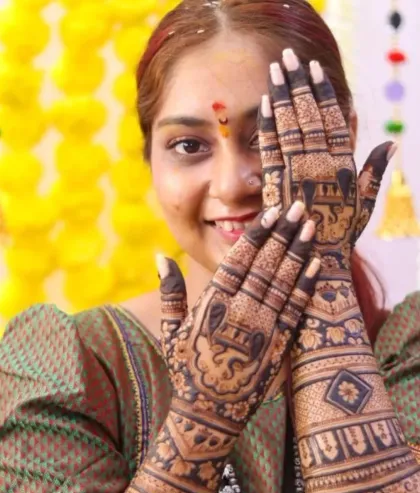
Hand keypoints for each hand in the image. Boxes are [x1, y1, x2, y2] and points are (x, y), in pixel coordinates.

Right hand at [157, 204, 319, 427]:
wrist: (209, 414)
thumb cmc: (186, 369)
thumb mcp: (170, 330)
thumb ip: (170, 291)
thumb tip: (159, 256)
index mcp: (213, 304)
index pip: (238, 260)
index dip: (257, 234)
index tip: (270, 212)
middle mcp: (240, 311)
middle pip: (266, 264)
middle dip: (283, 233)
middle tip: (298, 206)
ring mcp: (262, 328)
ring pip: (284, 281)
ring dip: (299, 251)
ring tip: (310, 226)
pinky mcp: (279, 345)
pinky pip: (296, 309)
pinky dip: (307, 285)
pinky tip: (316, 264)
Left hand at [258, 48, 394, 267]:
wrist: (318, 266)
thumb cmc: (342, 238)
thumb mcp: (365, 206)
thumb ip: (374, 174)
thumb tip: (389, 145)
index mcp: (344, 166)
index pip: (333, 121)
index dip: (323, 93)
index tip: (314, 70)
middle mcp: (322, 166)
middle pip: (309, 117)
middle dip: (297, 85)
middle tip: (287, 58)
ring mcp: (300, 175)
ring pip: (291, 129)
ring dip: (281, 97)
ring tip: (274, 70)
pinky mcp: (280, 186)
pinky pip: (273, 152)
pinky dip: (269, 128)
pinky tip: (263, 105)